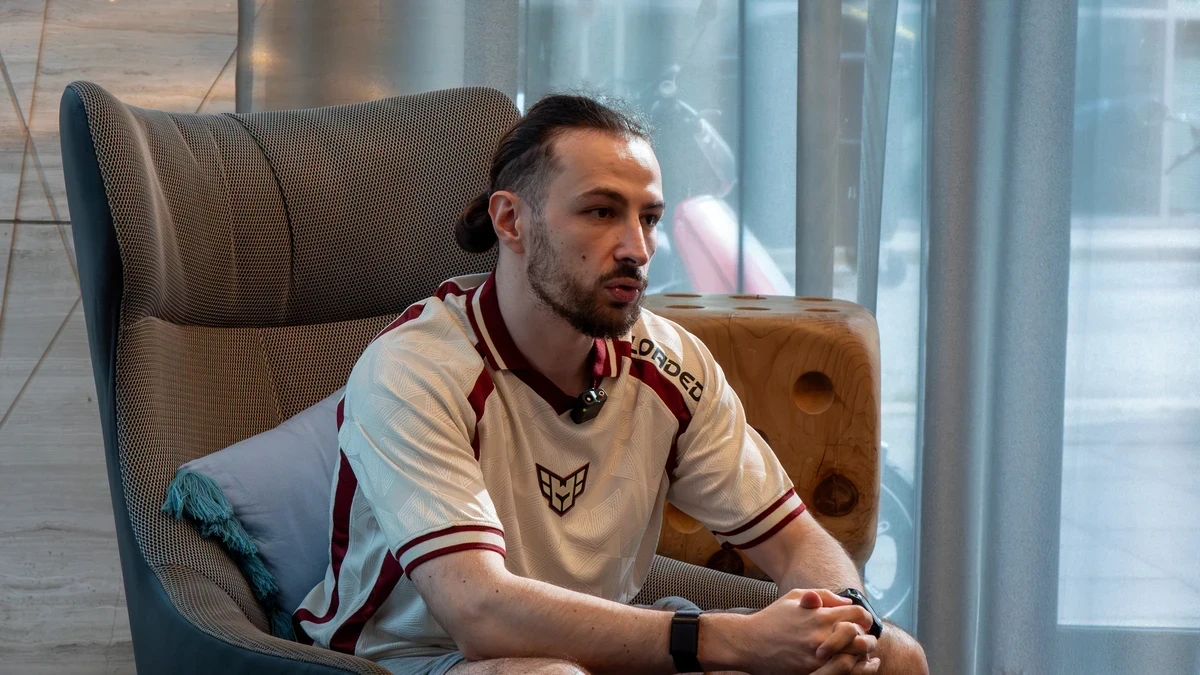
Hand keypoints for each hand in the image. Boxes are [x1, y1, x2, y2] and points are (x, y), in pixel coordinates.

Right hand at [736, 589, 877, 674]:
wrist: (748, 642)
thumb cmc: (772, 618)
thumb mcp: (794, 597)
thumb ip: (823, 595)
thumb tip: (846, 602)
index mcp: (820, 614)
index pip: (859, 614)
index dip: (866, 619)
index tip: (863, 623)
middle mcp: (821, 634)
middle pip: (862, 639)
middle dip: (868, 640)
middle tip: (866, 643)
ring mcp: (817, 655)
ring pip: (854, 659)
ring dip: (860, 658)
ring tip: (858, 657)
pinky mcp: (810, 671)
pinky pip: (839, 672)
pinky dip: (847, 669)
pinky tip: (845, 666)